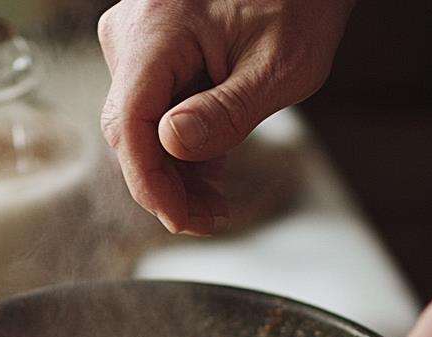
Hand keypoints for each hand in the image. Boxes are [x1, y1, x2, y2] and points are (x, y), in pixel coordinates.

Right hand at [98, 0, 353, 234]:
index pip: (130, 122)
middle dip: (166, 183)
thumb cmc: (301, 2)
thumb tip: (172, 146)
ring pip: (141, 124)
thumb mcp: (279, 65)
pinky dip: (181, 144)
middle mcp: (133, 31)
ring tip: (216, 203)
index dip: (150, 181)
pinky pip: (154, 107)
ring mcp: (137, 39)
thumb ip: (227, 110)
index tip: (181, 219)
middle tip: (210, 220)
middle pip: (131, 128)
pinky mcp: (150, 50)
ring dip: (175, 169)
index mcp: (157, 29)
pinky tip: (210, 174)